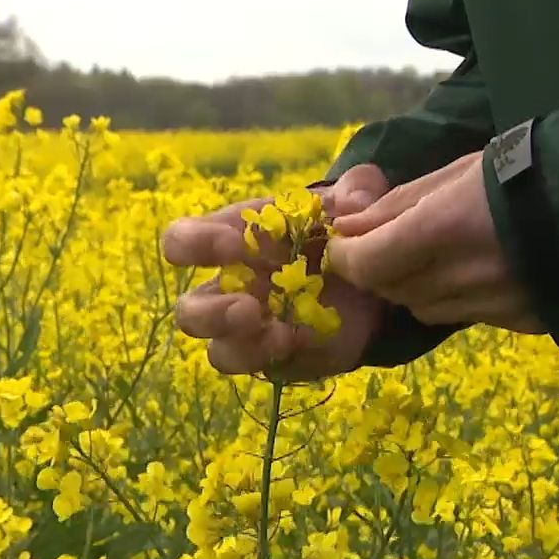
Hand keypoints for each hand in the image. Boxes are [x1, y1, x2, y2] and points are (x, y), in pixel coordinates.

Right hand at [164, 164, 391, 379]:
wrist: (376, 280)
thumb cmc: (340, 232)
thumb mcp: (353, 201)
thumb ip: (357, 191)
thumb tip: (353, 202)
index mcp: (230, 240)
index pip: (183, 241)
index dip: (193, 244)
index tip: (231, 244)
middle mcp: (230, 289)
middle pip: (190, 311)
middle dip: (210, 312)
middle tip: (248, 306)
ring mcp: (250, 331)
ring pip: (218, 350)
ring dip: (241, 345)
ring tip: (278, 335)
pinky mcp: (278, 358)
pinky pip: (262, 368)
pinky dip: (278, 357)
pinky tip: (302, 341)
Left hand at [325, 152, 544, 333]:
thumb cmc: (528, 170)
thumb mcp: (458, 173)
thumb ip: (398, 205)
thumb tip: (348, 227)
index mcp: (443, 231)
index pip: (368, 263)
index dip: (346, 257)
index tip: (344, 245)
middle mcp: (464, 278)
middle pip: (392, 289)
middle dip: (378, 269)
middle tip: (386, 243)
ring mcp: (494, 306)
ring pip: (425, 308)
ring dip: (415, 285)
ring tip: (436, 254)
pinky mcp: (520, 322)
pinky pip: (465, 315)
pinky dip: (454, 297)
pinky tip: (476, 270)